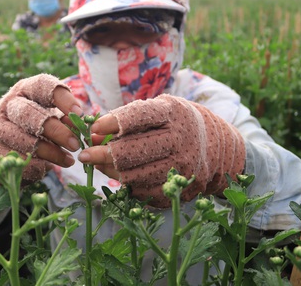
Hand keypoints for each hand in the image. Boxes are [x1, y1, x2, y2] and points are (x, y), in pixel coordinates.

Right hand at [0, 74, 82, 195]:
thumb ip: (66, 118)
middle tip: (76, 144)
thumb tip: (78, 122)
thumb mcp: (51, 117)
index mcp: (24, 90)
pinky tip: (49, 167)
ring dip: (50, 152)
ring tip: (68, 160)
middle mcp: (7, 106)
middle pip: (29, 114)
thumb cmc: (35, 128)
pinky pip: (17, 160)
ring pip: (23, 139)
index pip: (42, 85)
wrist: (2, 153)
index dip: (62, 98)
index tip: (79, 113)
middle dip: (56, 131)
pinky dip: (37, 166)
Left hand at [79, 94, 245, 206]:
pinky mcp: (180, 188)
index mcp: (172, 113)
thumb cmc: (176, 122)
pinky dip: (127, 185)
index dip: (112, 122)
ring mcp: (181, 166)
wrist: (215, 146)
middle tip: (84, 155)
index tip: (93, 128)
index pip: (138, 116)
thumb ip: (127, 118)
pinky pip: (143, 191)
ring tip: (99, 164)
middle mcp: (179, 139)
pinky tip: (121, 175)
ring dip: (110, 171)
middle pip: (132, 151)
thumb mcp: (159, 109)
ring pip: (134, 175)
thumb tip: (93, 135)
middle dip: (102, 154)